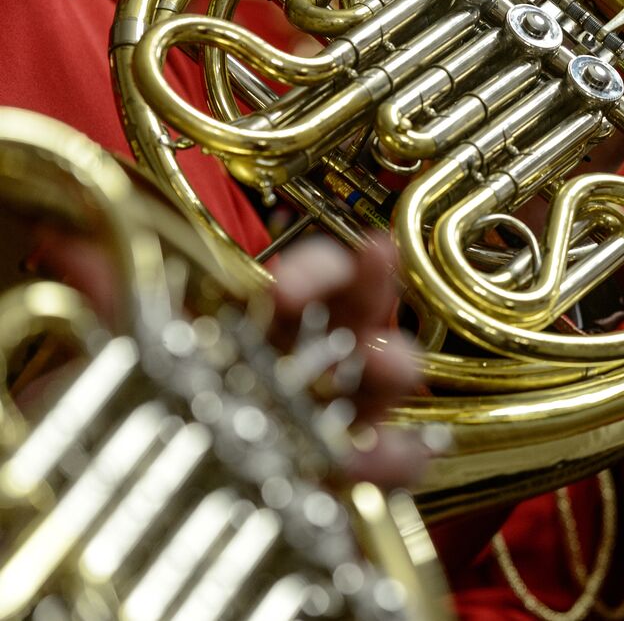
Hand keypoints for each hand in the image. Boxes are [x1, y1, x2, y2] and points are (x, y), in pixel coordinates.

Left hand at [29, 228, 425, 487]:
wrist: (118, 522)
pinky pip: (387, 467)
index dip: (312, 271)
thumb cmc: (124, 434)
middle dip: (373, 281)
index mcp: (265, 332)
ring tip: (384, 365)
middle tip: (376, 261)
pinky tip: (374, 458)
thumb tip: (77, 254)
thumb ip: (115, 312)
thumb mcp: (117, 366)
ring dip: (393, 364)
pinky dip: (393, 459)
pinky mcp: (340, 484)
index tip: (288, 289)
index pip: (306, 284)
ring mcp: (328, 424)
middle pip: (358, 313)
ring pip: (382, 381)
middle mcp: (305, 371)